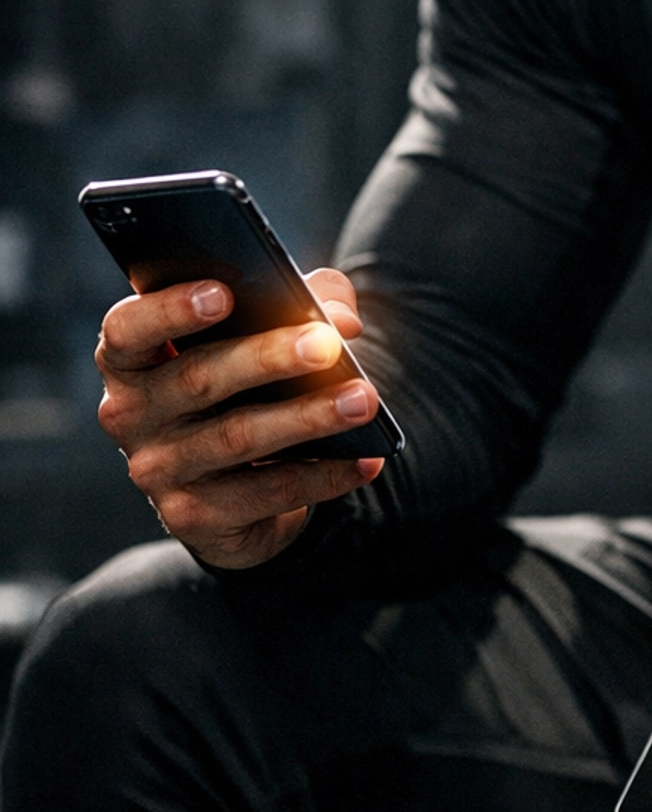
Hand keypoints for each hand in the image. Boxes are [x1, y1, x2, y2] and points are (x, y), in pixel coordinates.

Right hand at [96, 270, 383, 571]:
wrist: (234, 485)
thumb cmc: (246, 385)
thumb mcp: (264, 334)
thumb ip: (303, 303)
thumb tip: (342, 320)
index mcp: (133, 358)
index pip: (127, 330)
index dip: (170, 309)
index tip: (224, 294)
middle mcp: (130, 415)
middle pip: (198, 379)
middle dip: (268, 358)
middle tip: (327, 346)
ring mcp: (157, 470)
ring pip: (237, 437)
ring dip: (307, 418)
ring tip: (363, 400)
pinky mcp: (192, 517)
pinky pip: (266, 492)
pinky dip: (323, 474)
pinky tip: (365, 459)